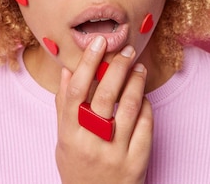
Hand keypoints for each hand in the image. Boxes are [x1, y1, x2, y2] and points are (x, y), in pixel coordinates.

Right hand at [55, 36, 152, 183]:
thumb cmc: (78, 167)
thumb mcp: (64, 140)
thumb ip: (64, 106)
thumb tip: (67, 71)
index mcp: (70, 135)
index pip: (77, 91)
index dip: (88, 63)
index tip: (98, 41)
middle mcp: (92, 143)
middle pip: (105, 95)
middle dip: (117, 67)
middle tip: (125, 50)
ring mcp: (115, 153)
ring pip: (129, 107)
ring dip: (136, 82)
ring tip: (138, 67)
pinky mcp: (137, 162)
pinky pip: (145, 125)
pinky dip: (145, 106)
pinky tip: (144, 96)